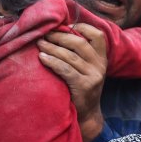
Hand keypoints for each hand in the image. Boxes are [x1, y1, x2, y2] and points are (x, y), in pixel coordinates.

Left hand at [38, 23, 107, 141]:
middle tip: (44, 35)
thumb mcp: (86, 70)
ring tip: (39, 44)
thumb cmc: (81, 90)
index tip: (65, 25)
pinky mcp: (84, 86)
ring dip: (52, 48)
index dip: (82, 27)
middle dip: (59, 37)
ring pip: (70, 56)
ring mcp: (93, 76)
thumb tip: (59, 33)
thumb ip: (80, 55)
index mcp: (102, 58)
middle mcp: (100, 65)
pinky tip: (42, 58)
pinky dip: (52, 61)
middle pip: (79, 43)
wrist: (87, 115)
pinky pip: (65, 69)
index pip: (98, 35)